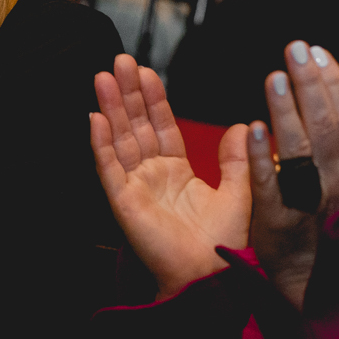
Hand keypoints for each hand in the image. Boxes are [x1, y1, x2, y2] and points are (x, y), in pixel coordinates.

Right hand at [91, 55, 250, 300]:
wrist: (212, 276)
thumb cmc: (224, 243)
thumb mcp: (240, 193)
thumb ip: (238, 159)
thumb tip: (242, 125)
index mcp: (177, 172)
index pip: (161, 126)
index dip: (153, 99)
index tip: (146, 72)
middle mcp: (152, 176)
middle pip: (136, 126)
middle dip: (128, 94)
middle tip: (119, 62)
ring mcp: (135, 187)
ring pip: (119, 140)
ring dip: (111, 108)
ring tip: (103, 77)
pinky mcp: (123, 203)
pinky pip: (109, 168)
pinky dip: (101, 144)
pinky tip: (96, 118)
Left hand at [245, 42, 338, 306]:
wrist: (319, 287)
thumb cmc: (338, 232)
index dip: (333, 83)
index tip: (317, 52)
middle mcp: (335, 183)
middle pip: (325, 126)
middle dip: (310, 84)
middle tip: (294, 49)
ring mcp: (307, 201)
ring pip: (298, 150)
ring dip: (287, 112)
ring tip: (275, 77)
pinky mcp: (277, 219)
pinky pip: (269, 184)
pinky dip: (261, 157)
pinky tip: (251, 128)